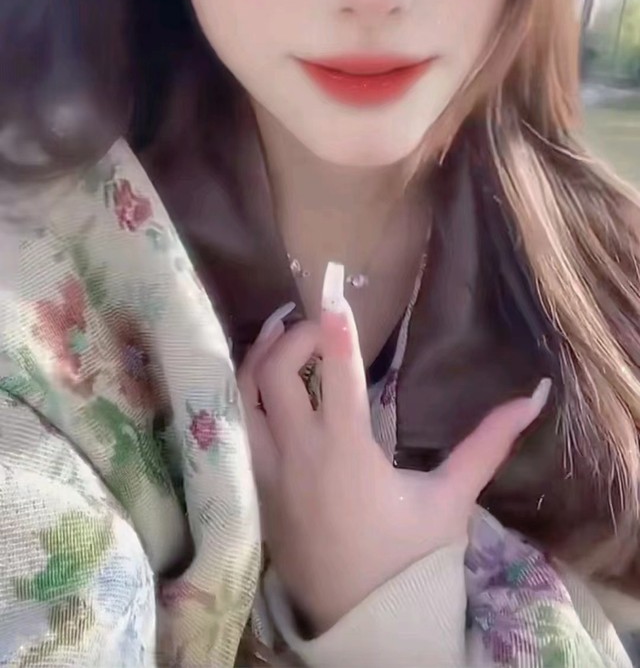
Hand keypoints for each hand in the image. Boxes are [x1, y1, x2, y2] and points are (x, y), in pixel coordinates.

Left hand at [238, 303, 549, 635]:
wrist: (360, 620)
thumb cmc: (408, 558)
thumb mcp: (451, 499)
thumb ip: (488, 444)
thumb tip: (532, 396)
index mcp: (347, 452)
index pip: (335, 374)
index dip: (335, 326)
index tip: (333, 287)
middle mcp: (299, 455)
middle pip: (276, 372)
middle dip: (296, 333)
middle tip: (322, 320)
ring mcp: (269, 472)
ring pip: (244, 394)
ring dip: (260, 356)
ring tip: (284, 332)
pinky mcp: (255, 487)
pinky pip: (237, 425)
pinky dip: (247, 391)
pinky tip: (265, 378)